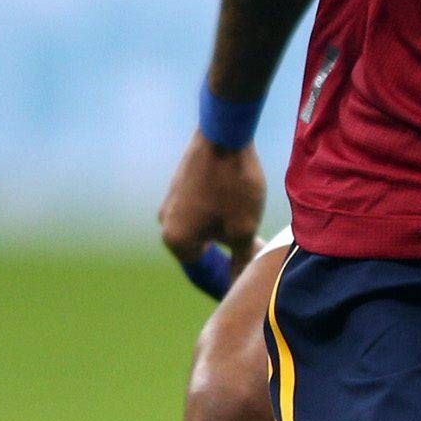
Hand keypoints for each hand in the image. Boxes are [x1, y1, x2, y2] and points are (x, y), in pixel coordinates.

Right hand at [157, 133, 267, 296]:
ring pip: (199, 228)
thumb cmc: (234, 187)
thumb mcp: (243, 230)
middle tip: (255, 254)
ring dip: (223, 234)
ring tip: (253, 232)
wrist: (224, 135)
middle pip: (199, 250)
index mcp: (176, 240)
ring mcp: (170, 202)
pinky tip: (240, 210)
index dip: (224, 277)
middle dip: (226, 254)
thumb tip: (239, 285)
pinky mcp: (179, 184)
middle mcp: (165, 223)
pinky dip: (217, 215)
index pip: (201, 271)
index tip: (245, 279)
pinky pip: (198, 210)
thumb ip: (240, 261)